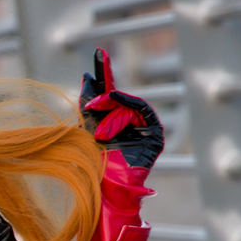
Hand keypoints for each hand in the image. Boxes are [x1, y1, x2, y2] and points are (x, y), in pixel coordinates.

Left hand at [78, 48, 162, 172]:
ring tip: (99, 130)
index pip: (108, 96)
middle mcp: (127, 126)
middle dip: (103, 89)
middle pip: (117, 98)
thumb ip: (88, 104)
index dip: (104, 75)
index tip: (98, 55)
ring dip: (110, 112)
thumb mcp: (86, 127)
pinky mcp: (153, 136)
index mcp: (110, 125)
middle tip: (92, 74)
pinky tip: (115, 103)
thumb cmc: (92, 162)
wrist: (103, 185)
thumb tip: (87, 77)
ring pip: (127, 105)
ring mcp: (142, 130)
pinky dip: (127, 106)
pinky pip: (142, 110)